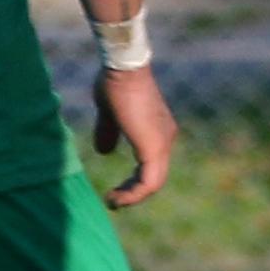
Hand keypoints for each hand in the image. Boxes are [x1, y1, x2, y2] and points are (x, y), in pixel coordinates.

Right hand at [91, 62, 173, 208]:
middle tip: (113, 200)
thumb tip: (104, 152)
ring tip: (113, 202)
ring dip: (132, 197)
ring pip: (153, 183)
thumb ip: (108, 132)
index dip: (134, 182)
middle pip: (155, 177)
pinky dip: (133, 194)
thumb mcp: (109, 114)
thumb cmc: (117, 84)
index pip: (152, 166)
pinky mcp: (154, 147)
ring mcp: (162, 143)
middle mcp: (165, 138)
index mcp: (157, 131)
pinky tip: (116, 197)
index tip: (116, 191)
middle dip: (132, 192)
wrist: (124, 69)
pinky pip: (149, 181)